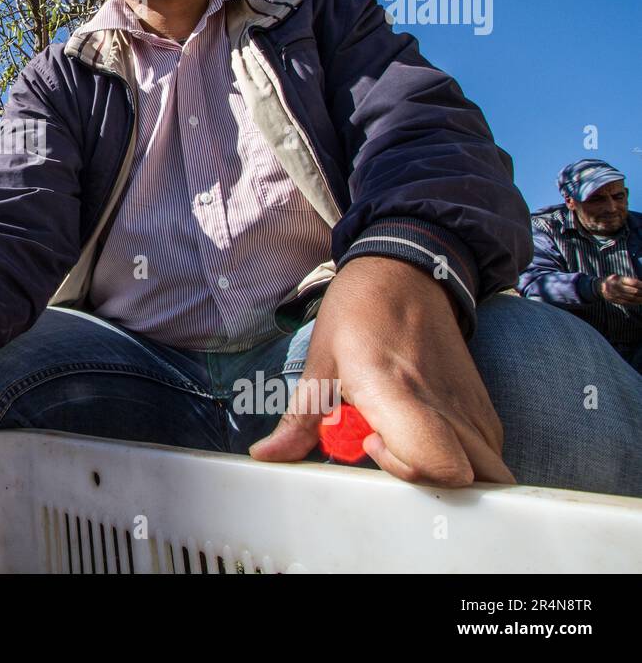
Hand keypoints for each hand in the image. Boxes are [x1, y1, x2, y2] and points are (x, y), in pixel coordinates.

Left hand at [250, 256, 515, 487]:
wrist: (405, 273)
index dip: (406, 470)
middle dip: (431, 485)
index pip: (436, 464)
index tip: (370, 444)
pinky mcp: (483, 406)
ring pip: (489, 472)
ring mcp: (471, 407)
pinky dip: (465, 459)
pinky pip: (490, 454)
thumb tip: (267, 455)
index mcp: (397, 393)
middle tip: (392, 452)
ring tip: (410, 445)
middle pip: (469, 483)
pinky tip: (427, 437)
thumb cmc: (359, 312)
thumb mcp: (320, 363)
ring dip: (450, 474)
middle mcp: (445, 406)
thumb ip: (299, 420)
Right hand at [599, 275, 641, 305]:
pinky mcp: (614, 300)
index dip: (641, 285)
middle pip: (634, 291)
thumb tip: (641, 285)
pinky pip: (627, 303)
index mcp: (618, 279)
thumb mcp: (619, 277)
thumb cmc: (613, 280)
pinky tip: (640, 302)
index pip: (634, 282)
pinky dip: (635, 303)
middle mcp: (616, 287)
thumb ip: (629, 280)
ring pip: (631, 298)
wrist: (599, 287)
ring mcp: (615, 294)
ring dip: (640, 299)